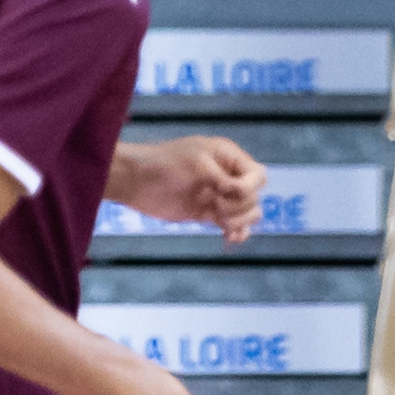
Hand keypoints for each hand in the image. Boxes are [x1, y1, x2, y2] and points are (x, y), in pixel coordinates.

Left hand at [111, 136, 266, 244]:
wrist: (136, 181)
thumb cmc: (165, 164)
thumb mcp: (198, 165)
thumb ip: (224, 179)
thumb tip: (244, 194)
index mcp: (227, 156)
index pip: (258, 175)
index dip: (249, 187)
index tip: (227, 192)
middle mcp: (227, 175)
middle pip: (255, 197)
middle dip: (240, 205)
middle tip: (216, 204)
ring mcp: (219, 195)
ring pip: (249, 213)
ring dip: (240, 221)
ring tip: (220, 222)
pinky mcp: (209, 213)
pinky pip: (234, 226)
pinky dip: (237, 234)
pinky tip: (228, 239)